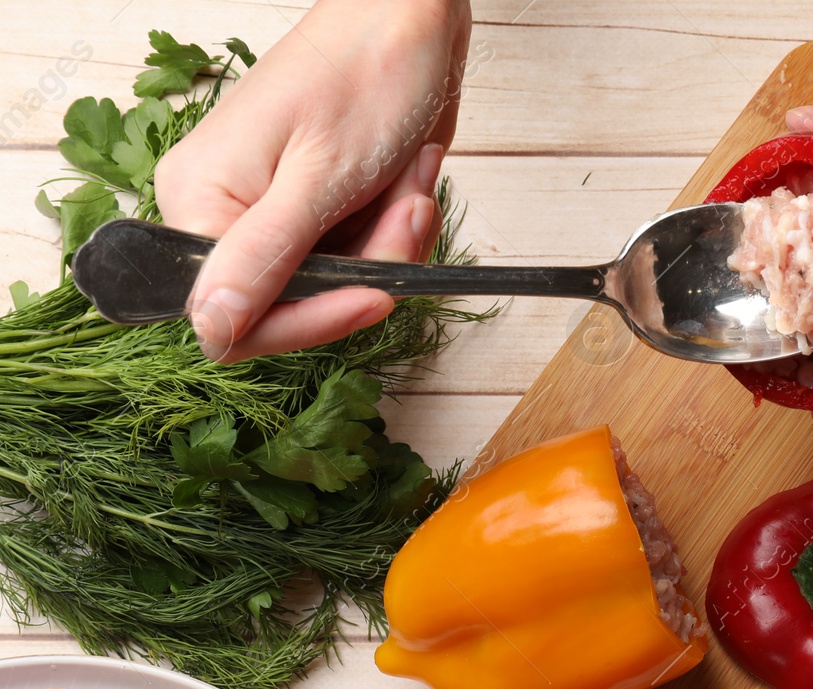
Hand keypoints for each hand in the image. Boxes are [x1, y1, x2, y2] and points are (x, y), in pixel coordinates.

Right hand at [154, 0, 472, 362]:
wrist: (410, 21)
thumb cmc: (364, 74)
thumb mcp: (317, 177)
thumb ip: (264, 258)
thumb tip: (211, 328)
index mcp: (198, 202)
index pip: (231, 321)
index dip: (305, 322)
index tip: (370, 296)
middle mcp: (224, 213)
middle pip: (295, 306)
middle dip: (366, 271)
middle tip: (404, 211)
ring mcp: (273, 214)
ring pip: (337, 288)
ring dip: (392, 246)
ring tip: (409, 186)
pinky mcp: (317, 212)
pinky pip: (360, 261)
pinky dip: (397, 232)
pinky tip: (409, 183)